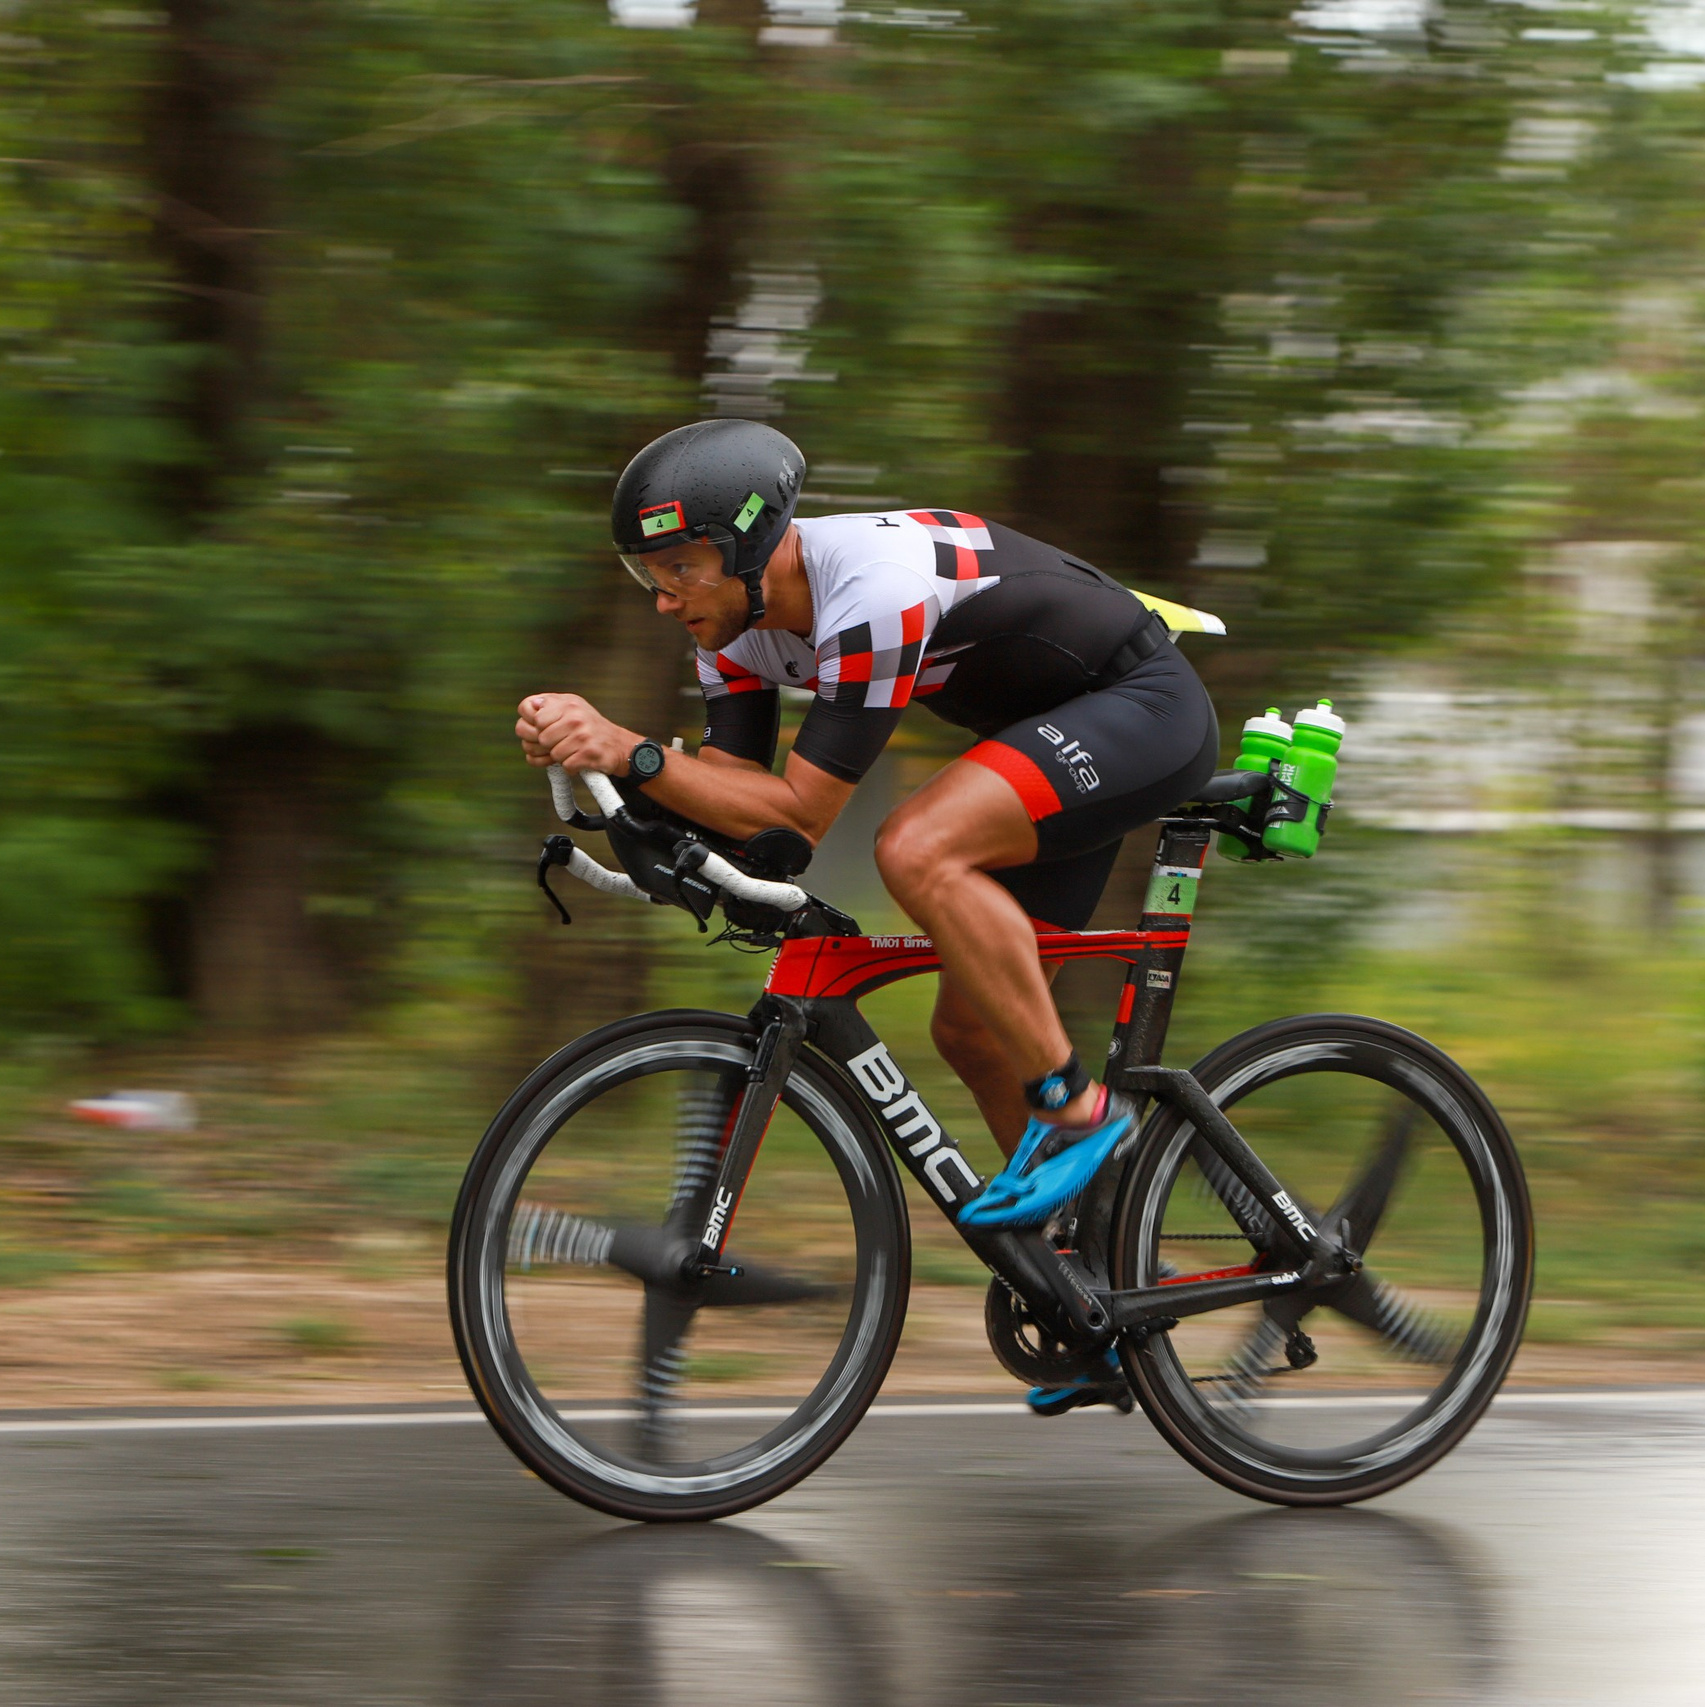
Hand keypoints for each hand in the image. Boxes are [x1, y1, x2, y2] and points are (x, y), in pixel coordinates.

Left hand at [516, 692, 640, 775]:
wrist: (619, 746)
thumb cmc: (590, 729)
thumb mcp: (572, 709)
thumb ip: (550, 706)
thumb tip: (530, 707)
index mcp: (567, 703)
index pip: (533, 716)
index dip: (533, 728)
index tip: (544, 732)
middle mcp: (575, 716)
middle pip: (541, 738)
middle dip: (548, 746)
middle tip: (560, 745)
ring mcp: (583, 735)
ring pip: (554, 754)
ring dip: (562, 758)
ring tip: (573, 751)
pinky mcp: (589, 752)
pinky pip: (566, 765)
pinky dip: (572, 767)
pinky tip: (580, 760)